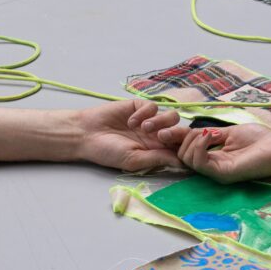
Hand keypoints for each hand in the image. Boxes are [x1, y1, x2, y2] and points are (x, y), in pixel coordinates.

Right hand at [75, 99, 189, 171]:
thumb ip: (158, 159)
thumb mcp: (134, 160)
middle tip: (161, 137)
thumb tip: (183, 164)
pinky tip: (131, 121)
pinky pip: (153, 106)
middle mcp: (157, 135)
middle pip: (181, 130)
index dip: (184, 146)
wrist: (86, 134)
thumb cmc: (108, 152)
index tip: (177, 148)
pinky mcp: (140, 106)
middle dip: (176, 133)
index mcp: (158, 151)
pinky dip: (144, 113)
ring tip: (144, 128)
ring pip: (171, 116)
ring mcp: (150, 120)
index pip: (180, 148)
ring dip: (161, 121)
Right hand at [171, 123, 270, 182]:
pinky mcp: (223, 174)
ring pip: (188, 160)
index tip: (167, 128)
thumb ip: (209, 134)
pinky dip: (200, 146)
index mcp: (213, 158)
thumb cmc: (261, 140)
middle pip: (182, 156)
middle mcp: (212, 168)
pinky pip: (200, 163)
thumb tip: (188, 130)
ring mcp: (217, 172)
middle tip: (203, 131)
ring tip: (210, 133)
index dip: (175, 139)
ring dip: (193, 141)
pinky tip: (211, 136)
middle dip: (184, 138)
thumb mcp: (229, 132)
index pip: (185, 151)